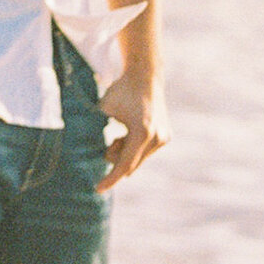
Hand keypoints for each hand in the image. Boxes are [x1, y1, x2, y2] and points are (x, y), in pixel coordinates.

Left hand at [97, 73, 168, 188]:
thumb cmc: (121, 91)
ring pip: (139, 159)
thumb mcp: (104, 110)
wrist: (144, 76)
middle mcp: (156, 137)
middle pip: (131, 163)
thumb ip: (100, 131)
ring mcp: (163, 137)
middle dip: (117, 159)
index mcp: (142, 132)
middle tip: (111, 143)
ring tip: (121, 134)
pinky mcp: (166, 136)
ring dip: (126, 153)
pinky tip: (131, 131)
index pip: (124, 164)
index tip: (98, 188)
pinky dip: (135, 148)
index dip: (110, 177)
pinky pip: (146, 152)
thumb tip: (97, 155)